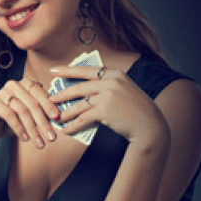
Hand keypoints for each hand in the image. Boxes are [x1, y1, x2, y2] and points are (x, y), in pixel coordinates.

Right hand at [0, 77, 59, 148]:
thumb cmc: (14, 121)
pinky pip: (9, 115)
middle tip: (52, 138)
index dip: (49, 105)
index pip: (40, 92)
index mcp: (25, 84)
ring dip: (32, 129)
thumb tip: (61, 119)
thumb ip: (43, 113)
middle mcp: (14, 84)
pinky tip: (25, 139)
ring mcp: (2, 92)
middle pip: (33, 103)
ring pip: (22, 111)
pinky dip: (19, 128)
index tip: (58, 119)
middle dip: (43, 122)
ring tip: (39, 144)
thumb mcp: (31, 116)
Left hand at [49, 65, 167, 143]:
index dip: (68, 70)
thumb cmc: (136, 110)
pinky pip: (82, 118)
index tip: (53, 70)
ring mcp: (107, 96)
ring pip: (79, 104)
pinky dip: (72, 125)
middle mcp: (111, 82)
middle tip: (49, 98)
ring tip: (55, 117)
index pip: (87, 70)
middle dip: (62, 93)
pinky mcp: (104, 111)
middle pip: (79, 87)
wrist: (150, 126)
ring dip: (65, 112)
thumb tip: (83, 90)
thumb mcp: (125, 90)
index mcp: (115, 74)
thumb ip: (107, 86)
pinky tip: (65, 130)